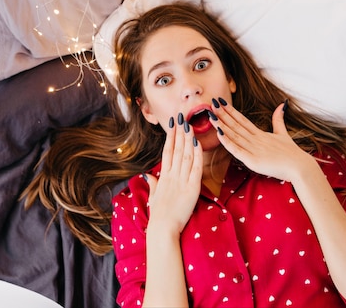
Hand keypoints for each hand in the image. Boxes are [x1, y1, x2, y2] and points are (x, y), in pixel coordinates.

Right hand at [145, 115, 202, 235]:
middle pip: (176, 149)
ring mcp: (181, 181)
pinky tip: (197, 143)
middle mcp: (172, 175)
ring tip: (189, 124)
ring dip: (187, 139)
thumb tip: (148, 175)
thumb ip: (153, 184)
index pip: (167, 152)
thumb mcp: (154, 196)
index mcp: (164, 176)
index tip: (172, 124)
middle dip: (179, 132)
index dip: (170, 137)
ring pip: (185, 155)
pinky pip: (195, 168)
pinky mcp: (192, 188)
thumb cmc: (159, 215)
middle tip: (181, 117)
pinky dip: (197, 154)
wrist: (163, 229)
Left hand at [209, 99, 317, 181]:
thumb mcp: (283, 134)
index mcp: (260, 134)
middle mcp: (255, 139)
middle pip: (235, 125)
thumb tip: (281, 105)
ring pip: (234, 135)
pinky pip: (237, 150)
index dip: (230, 111)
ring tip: (210, 115)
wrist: (300, 166)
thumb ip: (278, 120)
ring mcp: (253, 149)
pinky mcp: (253, 160)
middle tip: (211, 103)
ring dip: (221, 125)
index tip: (221, 102)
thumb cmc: (292, 153)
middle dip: (222, 114)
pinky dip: (227, 142)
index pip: (242, 120)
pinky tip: (218, 133)